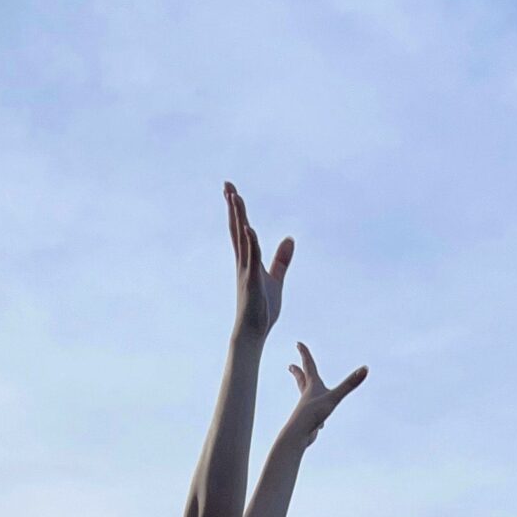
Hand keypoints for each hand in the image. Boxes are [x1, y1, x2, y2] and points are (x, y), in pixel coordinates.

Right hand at [227, 183, 291, 339]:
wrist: (254, 332)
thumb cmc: (263, 309)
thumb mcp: (276, 279)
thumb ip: (282, 260)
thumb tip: (290, 239)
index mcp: (247, 261)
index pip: (240, 231)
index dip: (236, 211)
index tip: (231, 191)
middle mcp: (243, 262)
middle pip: (236, 228)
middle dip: (232, 207)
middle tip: (226, 184)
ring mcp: (246, 271)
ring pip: (242, 239)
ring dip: (239, 218)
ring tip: (235, 197)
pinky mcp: (252, 282)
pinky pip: (252, 259)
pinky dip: (251, 243)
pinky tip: (249, 228)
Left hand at [283, 341, 368, 442]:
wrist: (298, 435)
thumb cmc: (313, 414)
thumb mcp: (334, 398)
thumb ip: (350, 384)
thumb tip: (365, 369)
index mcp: (312, 386)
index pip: (308, 365)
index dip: (304, 353)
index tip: (298, 344)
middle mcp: (307, 395)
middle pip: (302, 380)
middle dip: (298, 371)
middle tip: (291, 366)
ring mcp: (307, 408)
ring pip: (306, 397)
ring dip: (304, 390)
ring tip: (303, 388)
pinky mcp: (309, 420)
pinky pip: (313, 415)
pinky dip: (315, 414)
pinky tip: (319, 423)